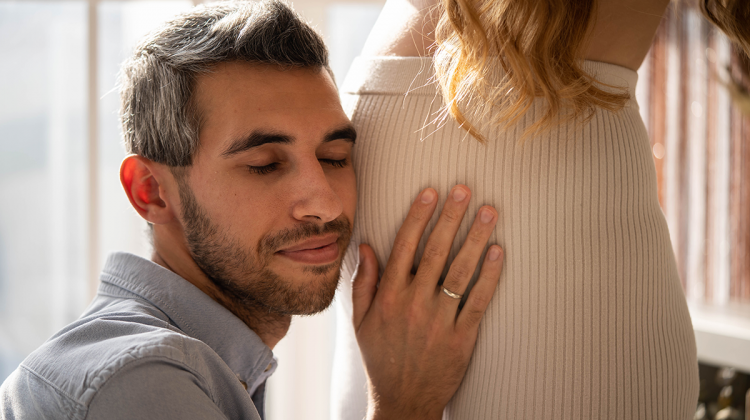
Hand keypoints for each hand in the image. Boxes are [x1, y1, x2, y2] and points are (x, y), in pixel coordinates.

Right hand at [352, 185, 503, 419]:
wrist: (403, 400)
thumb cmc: (381, 358)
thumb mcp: (360, 321)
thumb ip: (363, 282)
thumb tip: (368, 246)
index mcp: (388, 296)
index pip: (404, 246)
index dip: (419, 216)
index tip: (431, 192)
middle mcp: (413, 303)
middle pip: (436, 251)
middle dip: (451, 217)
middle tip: (465, 189)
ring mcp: (439, 320)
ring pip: (461, 271)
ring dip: (476, 238)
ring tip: (489, 211)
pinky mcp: (462, 337)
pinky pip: (479, 301)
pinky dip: (490, 276)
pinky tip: (499, 252)